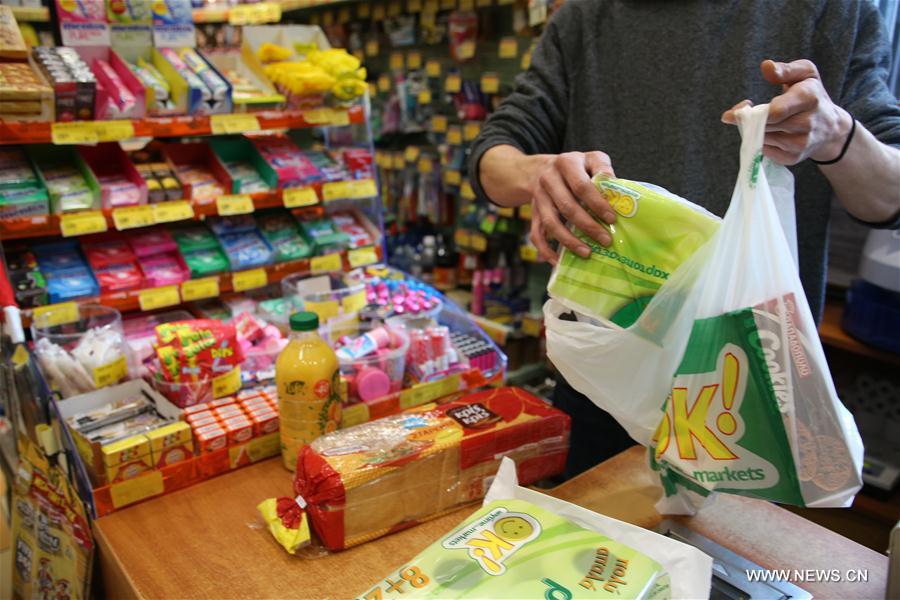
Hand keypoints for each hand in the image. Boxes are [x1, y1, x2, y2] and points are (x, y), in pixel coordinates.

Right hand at [529, 151, 615, 264]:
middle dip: (587, 226)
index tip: (612, 219)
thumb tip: (616, 192)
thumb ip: (603, 170)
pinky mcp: (533, 213)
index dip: (597, 204)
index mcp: (566, 163)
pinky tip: (558, 261)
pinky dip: (545, 250)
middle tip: (605, 240)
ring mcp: (538, 197)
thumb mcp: (591, 159)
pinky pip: (536, 234)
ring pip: (550, 222)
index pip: (582, 186)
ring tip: (587, 253)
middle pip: (567, 206)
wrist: (541, 168)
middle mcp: (548, 179)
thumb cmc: (576, 167)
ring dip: (569, 240)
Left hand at [721, 59, 851, 164]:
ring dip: (756, 131)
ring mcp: (801, 144)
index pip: (776, 111)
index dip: (751, 113)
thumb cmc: (812, 95)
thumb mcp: (806, 74)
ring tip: (764, 121)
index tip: (731, 114)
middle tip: (746, 114)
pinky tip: (771, 133)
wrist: (831, 127)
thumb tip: (766, 66)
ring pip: (762, 138)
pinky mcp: (793, 158)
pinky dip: (762, 142)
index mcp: (809, 97)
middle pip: (765, 125)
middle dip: (751, 120)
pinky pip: (765, 151)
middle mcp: (807, 123)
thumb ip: (786, 69)